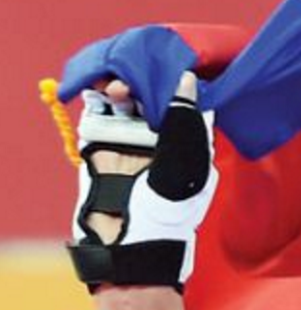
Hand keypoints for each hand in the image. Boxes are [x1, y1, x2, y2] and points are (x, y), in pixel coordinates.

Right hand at [68, 71, 218, 289]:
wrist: (126, 243)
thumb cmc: (165, 210)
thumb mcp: (182, 164)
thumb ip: (183, 122)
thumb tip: (188, 79)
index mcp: (192, 144)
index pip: (186, 102)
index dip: (176, 82)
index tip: (165, 67)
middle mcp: (165, 139)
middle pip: (155, 97)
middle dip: (144, 83)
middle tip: (131, 83)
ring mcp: (134, 142)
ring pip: (127, 102)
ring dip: (120, 88)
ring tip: (114, 89)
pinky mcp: (106, 145)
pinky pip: (101, 115)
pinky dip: (98, 100)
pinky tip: (98, 93)